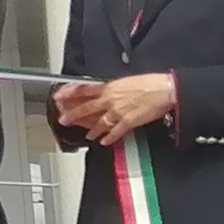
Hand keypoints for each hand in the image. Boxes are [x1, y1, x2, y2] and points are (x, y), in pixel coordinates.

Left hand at [54, 73, 177, 146]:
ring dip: (91, 130)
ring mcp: (118, 111)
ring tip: (86, 136)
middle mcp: (110, 99)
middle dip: (73, 114)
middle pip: (86, 108)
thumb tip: (105, 92)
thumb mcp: (125, 81)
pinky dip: (109, 137)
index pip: (83, 90)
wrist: (164, 89)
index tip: (58, 96)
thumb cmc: (149, 82)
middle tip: (63, 120)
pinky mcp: (128, 121)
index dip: (69, 93)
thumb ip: (113, 88)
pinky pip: (115, 131)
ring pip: (99, 122)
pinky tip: (104, 142)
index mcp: (109, 87)